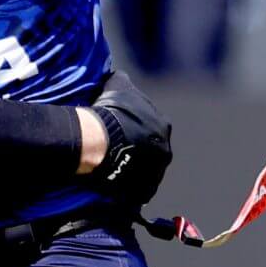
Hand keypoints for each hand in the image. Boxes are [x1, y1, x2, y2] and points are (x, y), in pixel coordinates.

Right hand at [85, 71, 171, 207]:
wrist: (100, 140)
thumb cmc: (109, 112)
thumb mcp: (116, 84)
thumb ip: (122, 80)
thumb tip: (118, 75)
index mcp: (163, 126)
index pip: (151, 128)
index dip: (134, 130)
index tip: (120, 132)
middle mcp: (165, 150)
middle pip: (151, 152)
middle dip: (137, 152)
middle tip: (116, 151)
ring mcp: (156, 173)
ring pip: (144, 172)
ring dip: (132, 170)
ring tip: (111, 168)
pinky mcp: (143, 190)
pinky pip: (136, 191)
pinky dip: (126, 188)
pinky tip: (112, 183)